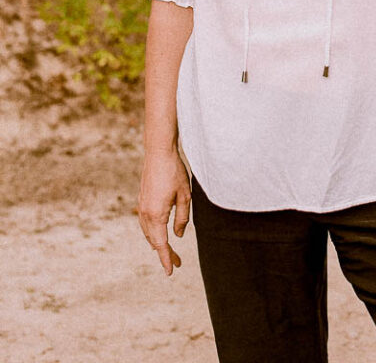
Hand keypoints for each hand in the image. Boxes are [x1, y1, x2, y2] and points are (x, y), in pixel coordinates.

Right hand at [138, 150, 190, 275]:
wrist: (158, 152)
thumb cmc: (174, 172)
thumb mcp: (185, 195)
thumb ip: (182, 218)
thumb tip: (178, 235)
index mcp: (156, 215)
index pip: (161, 244)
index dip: (166, 258)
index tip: (171, 271)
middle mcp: (145, 213)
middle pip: (154, 241)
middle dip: (165, 253)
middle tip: (177, 263)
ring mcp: (141, 206)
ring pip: (148, 233)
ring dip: (157, 243)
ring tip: (169, 252)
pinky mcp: (142, 200)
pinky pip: (145, 223)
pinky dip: (152, 233)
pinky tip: (158, 234)